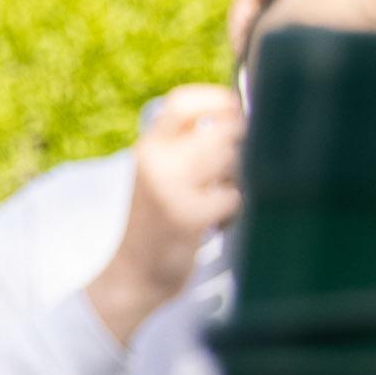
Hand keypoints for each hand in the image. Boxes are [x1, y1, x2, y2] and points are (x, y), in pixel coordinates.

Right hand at [91, 84, 241, 341]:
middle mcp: (156, 162)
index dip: (217, 100)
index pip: (182, 102)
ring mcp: (171, 189)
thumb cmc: (158, 220)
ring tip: (223, 195)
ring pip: (235, 159)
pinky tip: (220, 221)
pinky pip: (235, 195)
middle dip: (242, 146)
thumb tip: (242, 114)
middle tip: (231, 172)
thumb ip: (187, 144)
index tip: (234, 114)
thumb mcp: (158, 173)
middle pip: (225, 129)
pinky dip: (235, 208)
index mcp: (148, 147)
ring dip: (240, 177)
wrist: (133, 274)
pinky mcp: (188, 217)